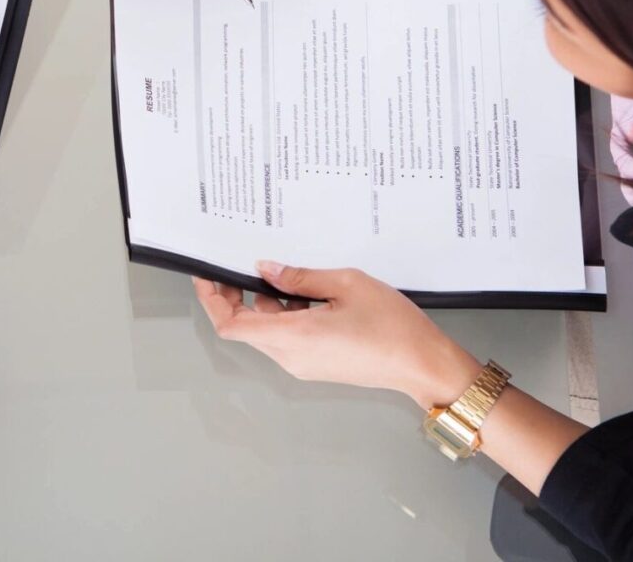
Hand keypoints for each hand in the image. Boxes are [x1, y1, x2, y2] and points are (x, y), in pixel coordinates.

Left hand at [193, 263, 483, 407]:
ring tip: (286, 274)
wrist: (424, 365)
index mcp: (293, 337)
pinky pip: (287, 338)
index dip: (212, 300)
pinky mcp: (316, 364)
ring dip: (266, 304)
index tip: (208, 275)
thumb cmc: (393, 327)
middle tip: (241, 266)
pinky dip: (286, 315)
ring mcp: (303, 364)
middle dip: (236, 296)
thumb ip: (300, 277)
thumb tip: (267, 269)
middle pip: (245, 327)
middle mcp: (291, 357)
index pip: (231, 325)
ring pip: (267, 331)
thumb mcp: (345, 284)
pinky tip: (307, 293)